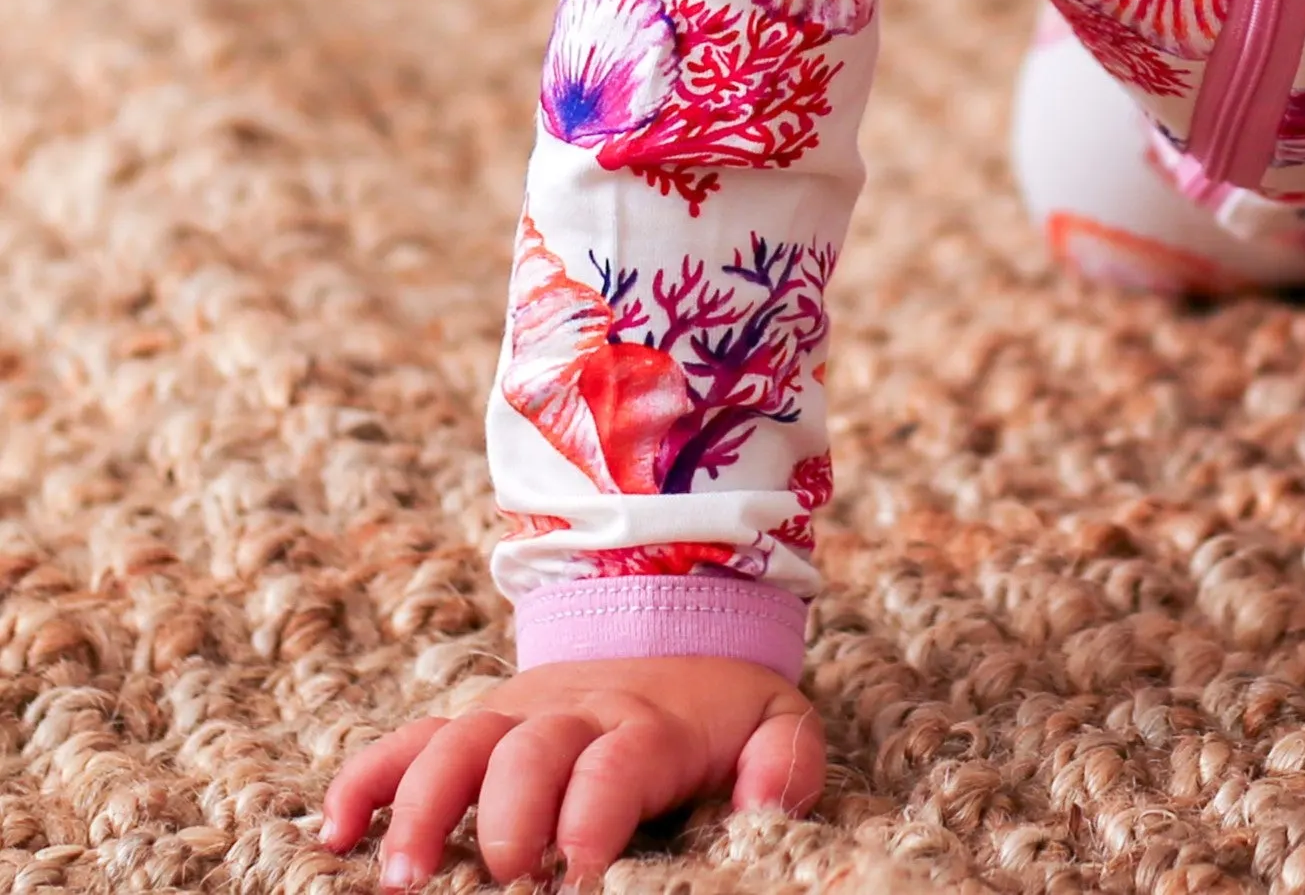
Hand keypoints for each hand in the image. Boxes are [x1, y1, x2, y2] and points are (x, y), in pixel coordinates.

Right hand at [319, 656, 822, 886]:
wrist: (675, 622)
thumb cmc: (720, 706)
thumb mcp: (774, 720)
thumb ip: (783, 762)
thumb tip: (766, 804)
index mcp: (647, 722)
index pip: (615, 763)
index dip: (593, 816)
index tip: (579, 874)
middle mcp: (571, 713)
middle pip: (526, 752)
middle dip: (508, 816)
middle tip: (507, 876)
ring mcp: (514, 714)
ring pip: (456, 743)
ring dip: (422, 806)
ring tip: (402, 878)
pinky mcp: (477, 723)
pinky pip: (410, 740)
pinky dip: (366, 779)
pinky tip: (335, 832)